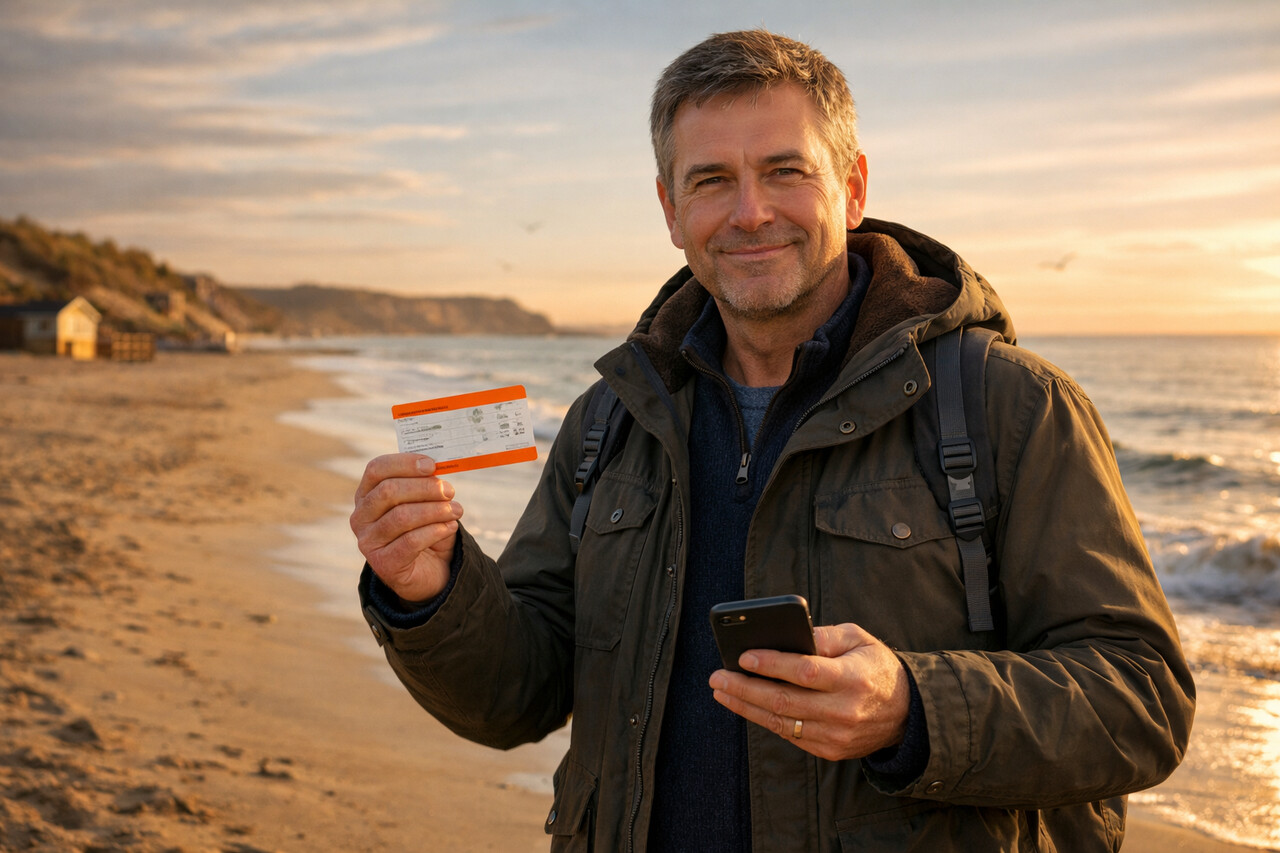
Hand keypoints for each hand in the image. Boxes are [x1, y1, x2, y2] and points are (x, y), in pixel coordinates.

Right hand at [350, 453, 462, 602]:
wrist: (429, 571)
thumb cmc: (424, 528)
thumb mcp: (423, 502)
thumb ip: (425, 483)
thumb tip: (438, 467)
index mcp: (366, 495)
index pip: (376, 469)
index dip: (404, 463)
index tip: (431, 465)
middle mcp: (361, 517)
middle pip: (389, 491)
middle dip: (425, 488)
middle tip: (449, 491)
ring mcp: (368, 542)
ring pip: (402, 517)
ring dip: (435, 510)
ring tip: (456, 511)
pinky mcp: (383, 563)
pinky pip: (411, 541)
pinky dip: (435, 531)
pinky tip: (450, 527)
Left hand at [708, 623, 909, 760]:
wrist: (907, 712)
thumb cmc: (876, 667)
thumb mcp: (859, 639)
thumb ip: (825, 636)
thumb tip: (789, 635)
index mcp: (852, 678)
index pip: (805, 672)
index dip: (772, 664)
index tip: (743, 656)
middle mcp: (843, 710)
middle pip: (785, 701)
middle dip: (745, 688)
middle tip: (718, 677)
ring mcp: (836, 735)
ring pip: (782, 722)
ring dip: (746, 707)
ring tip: (722, 691)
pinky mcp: (830, 750)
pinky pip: (791, 735)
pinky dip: (766, 720)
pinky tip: (747, 705)